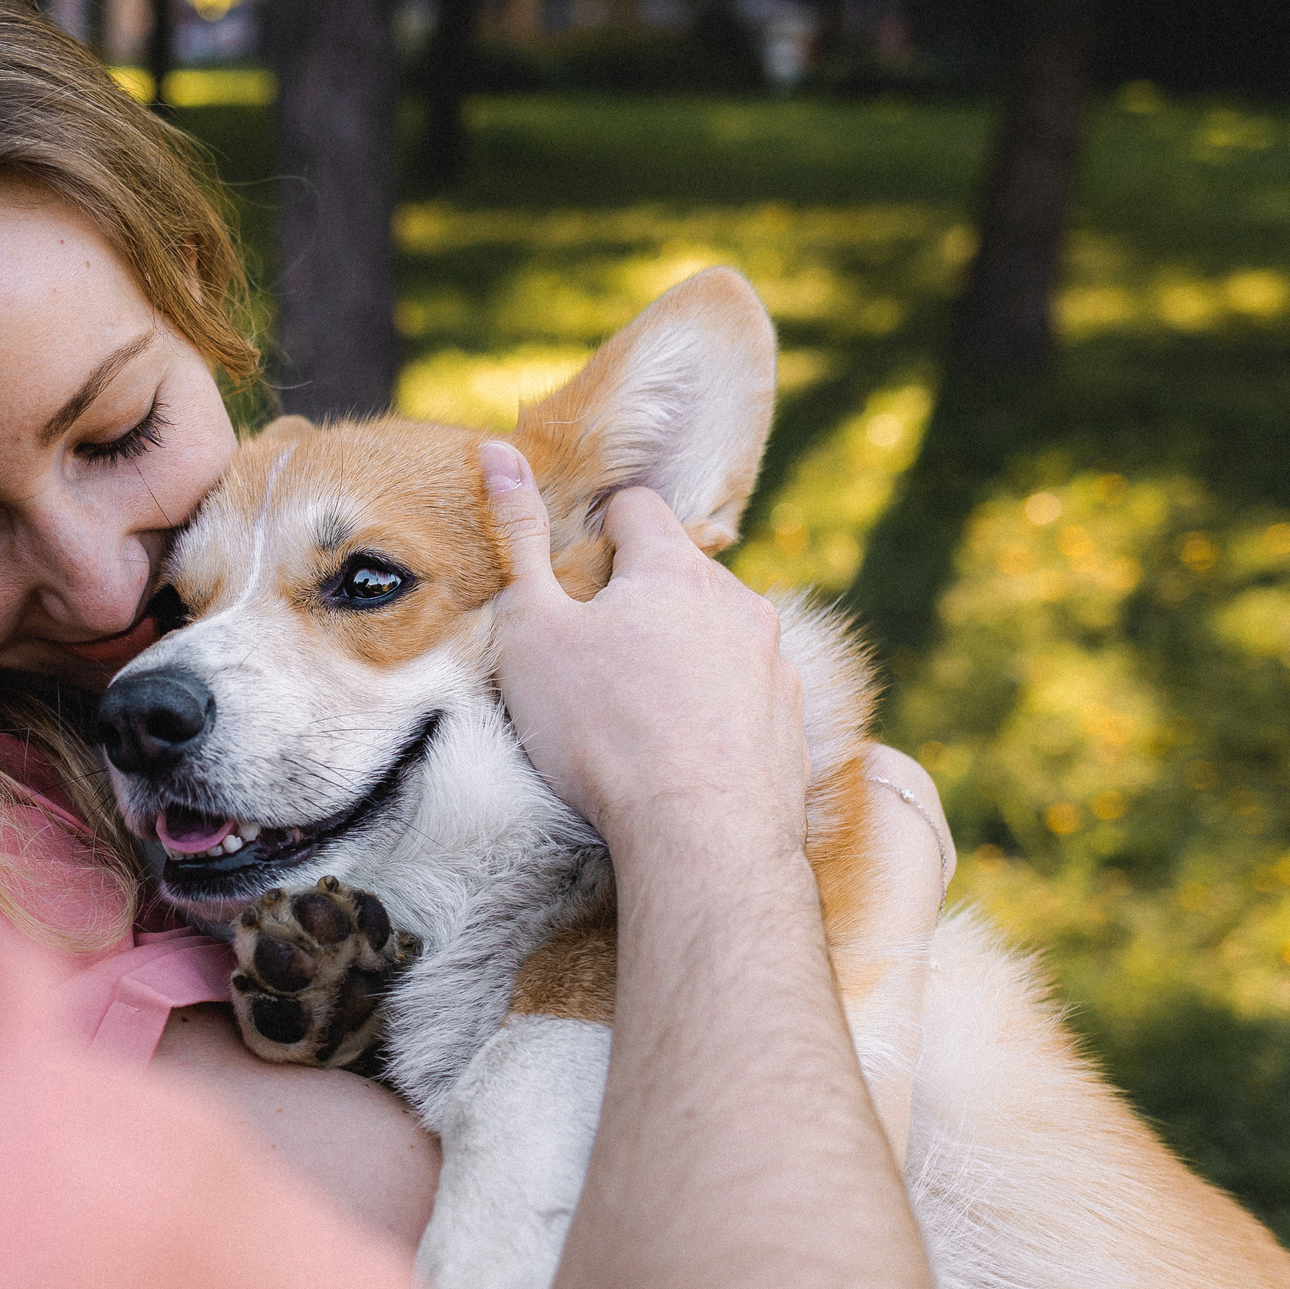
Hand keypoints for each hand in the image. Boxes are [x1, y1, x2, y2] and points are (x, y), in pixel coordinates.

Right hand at [479, 442, 808, 860]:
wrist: (702, 836)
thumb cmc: (603, 731)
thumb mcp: (531, 630)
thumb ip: (517, 539)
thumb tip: (498, 452)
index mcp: (673, 569)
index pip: (635, 509)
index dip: (593, 529)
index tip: (569, 571)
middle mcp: (738, 602)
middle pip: (680, 573)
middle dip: (638, 597)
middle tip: (591, 653)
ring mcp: (774, 663)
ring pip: (718, 632)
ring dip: (680, 650)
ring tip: (634, 709)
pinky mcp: (791, 722)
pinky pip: (746, 691)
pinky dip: (713, 703)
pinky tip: (677, 747)